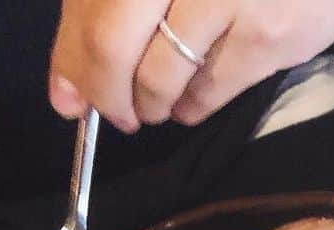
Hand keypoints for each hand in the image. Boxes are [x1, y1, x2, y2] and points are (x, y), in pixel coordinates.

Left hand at [49, 0, 333, 132]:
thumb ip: (115, 2)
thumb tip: (71, 81)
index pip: (86, 5)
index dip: (70, 58)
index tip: (67, 98)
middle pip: (112, 43)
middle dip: (107, 93)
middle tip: (118, 115)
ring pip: (160, 73)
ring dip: (150, 104)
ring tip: (154, 107)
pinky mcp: (266, 34)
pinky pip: (210, 88)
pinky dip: (190, 108)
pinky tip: (187, 106)